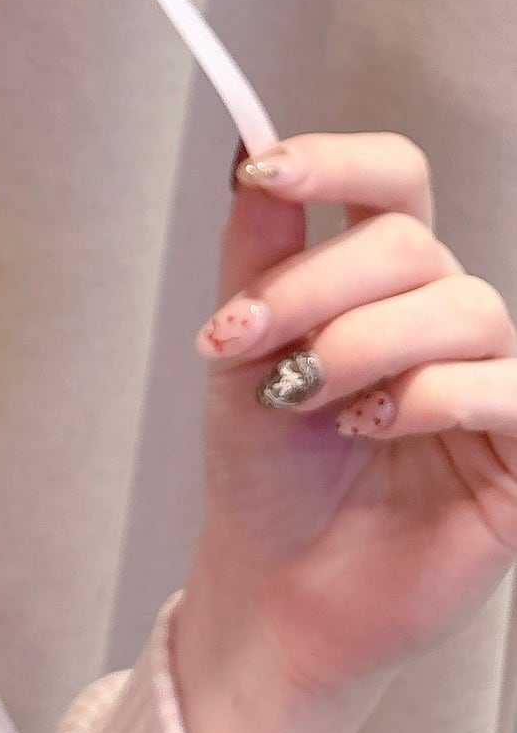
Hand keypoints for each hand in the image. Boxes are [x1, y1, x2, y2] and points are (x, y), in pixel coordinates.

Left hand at [185, 130, 516, 704]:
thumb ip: (257, 251)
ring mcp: (488, 379)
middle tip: (246, 338)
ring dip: (363, 342)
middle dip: (316, 283)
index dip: (337, 160)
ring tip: (305, 395)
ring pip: (461, 305)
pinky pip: (503, 387)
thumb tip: (251, 147)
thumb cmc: (265, 469)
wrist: (275, 585)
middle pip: (412, 241)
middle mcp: (441, 314)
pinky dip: (426, 396)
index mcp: (379, 277)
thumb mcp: (242, 348)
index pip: (393, 179)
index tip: (266, 170)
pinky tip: (371, 425)